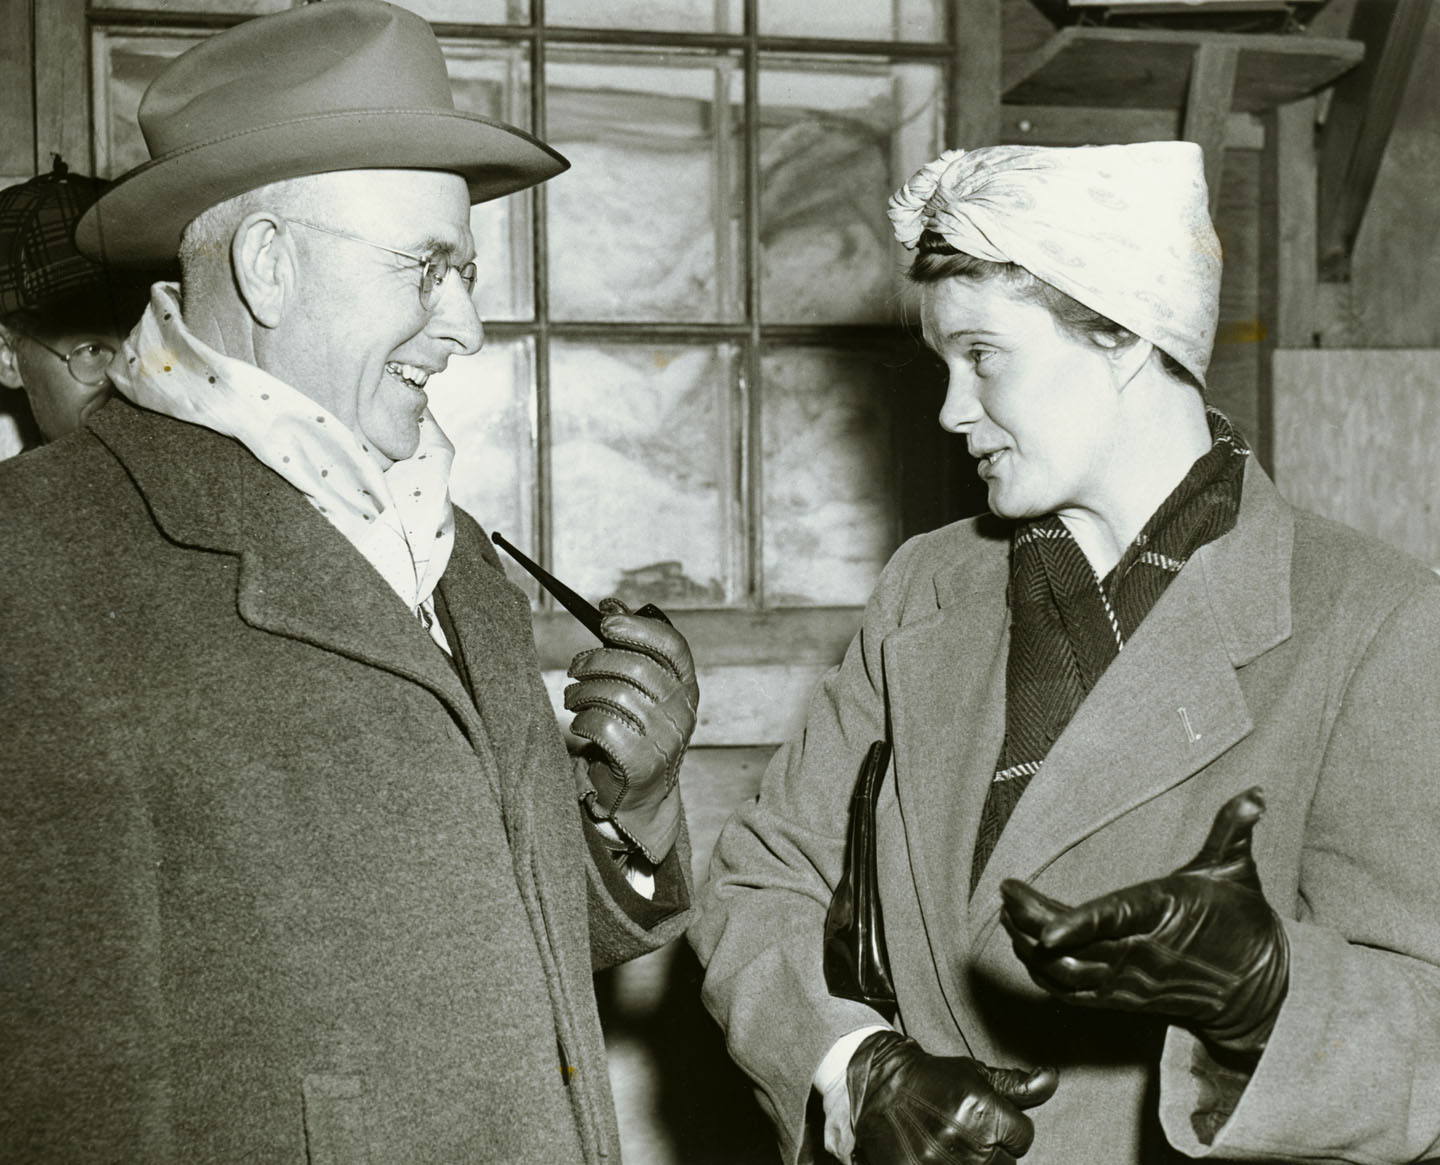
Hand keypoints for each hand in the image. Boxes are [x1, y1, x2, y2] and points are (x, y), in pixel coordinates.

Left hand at [565, 598, 698, 862]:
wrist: (641, 794)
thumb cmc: (635, 730)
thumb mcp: (641, 688)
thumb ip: (630, 646)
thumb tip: (611, 604)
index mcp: (686, 686)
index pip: (672, 645)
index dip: (638, 627)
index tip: (606, 622)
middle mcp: (682, 710)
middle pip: (635, 667)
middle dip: (595, 660)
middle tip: (576, 667)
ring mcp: (665, 739)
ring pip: (614, 694)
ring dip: (582, 692)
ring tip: (572, 698)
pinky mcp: (642, 763)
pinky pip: (603, 725)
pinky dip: (582, 720)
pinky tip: (580, 723)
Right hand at [848, 1031, 1056, 1164]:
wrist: (877, 1085)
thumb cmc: (932, 1079)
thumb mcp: (974, 1074)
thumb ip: (1016, 1084)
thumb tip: (1052, 1078)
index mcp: (983, 1111)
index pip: (1023, 1137)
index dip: (1009, 1130)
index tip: (989, 1122)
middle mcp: (966, 1140)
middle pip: (1006, 1164)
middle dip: (993, 1151)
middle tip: (968, 1136)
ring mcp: (941, 1162)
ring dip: (975, 1163)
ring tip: (954, 1148)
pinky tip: (940, 1157)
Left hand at [999, 788, 1288, 1058]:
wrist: (1258, 990)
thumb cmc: (1240, 921)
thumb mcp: (1237, 870)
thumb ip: (1233, 829)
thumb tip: (1254, 795)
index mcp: (1163, 915)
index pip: (1115, 921)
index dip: (1079, 926)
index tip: (1047, 928)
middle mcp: (1140, 954)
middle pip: (1075, 947)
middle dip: (1032, 922)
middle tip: (1006, 891)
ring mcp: (1128, 982)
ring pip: (1066, 974)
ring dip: (1030, 947)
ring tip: (1008, 912)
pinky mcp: (1121, 1000)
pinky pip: (1071, 992)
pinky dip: (1042, 973)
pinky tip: (1023, 945)